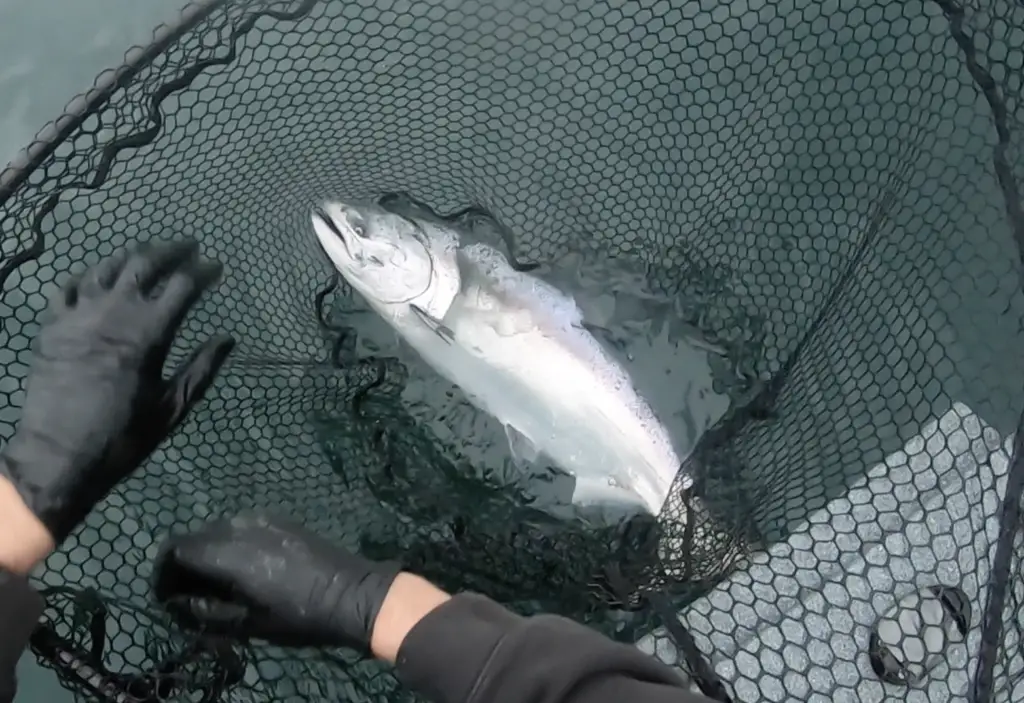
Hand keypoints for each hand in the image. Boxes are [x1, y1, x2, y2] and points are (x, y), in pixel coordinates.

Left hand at [0, 239, 234, 545]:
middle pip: (145, 264)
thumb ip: (202, 368)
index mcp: (150, 333)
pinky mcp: (52, 325)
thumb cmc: (123, 437)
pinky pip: (68, 286)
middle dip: (171, 250)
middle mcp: (114, 313)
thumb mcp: (173, 408)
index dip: (204, 271)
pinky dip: (88, 275)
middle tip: (188, 246)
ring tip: (147, 251)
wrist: (57, 456)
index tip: (216, 266)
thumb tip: (228, 339)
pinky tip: (99, 275)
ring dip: (131, 255)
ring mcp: (79, 315)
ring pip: (106, 267)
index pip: (183, 286)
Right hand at [152, 514, 404, 652]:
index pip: (175, 550)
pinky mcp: (278, 519)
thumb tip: (176, 603)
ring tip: (215, 585)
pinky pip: (238, 527)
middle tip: (188, 596)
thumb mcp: (248, 625)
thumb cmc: (301, 618)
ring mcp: (261, 519)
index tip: (166, 598)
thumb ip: (206, 613)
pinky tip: (240, 570)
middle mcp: (240, 528)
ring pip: (215, 530)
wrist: (352, 594)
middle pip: (193, 538)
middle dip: (182, 565)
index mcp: (230, 554)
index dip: (163, 574)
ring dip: (205, 554)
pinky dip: (227, 545)